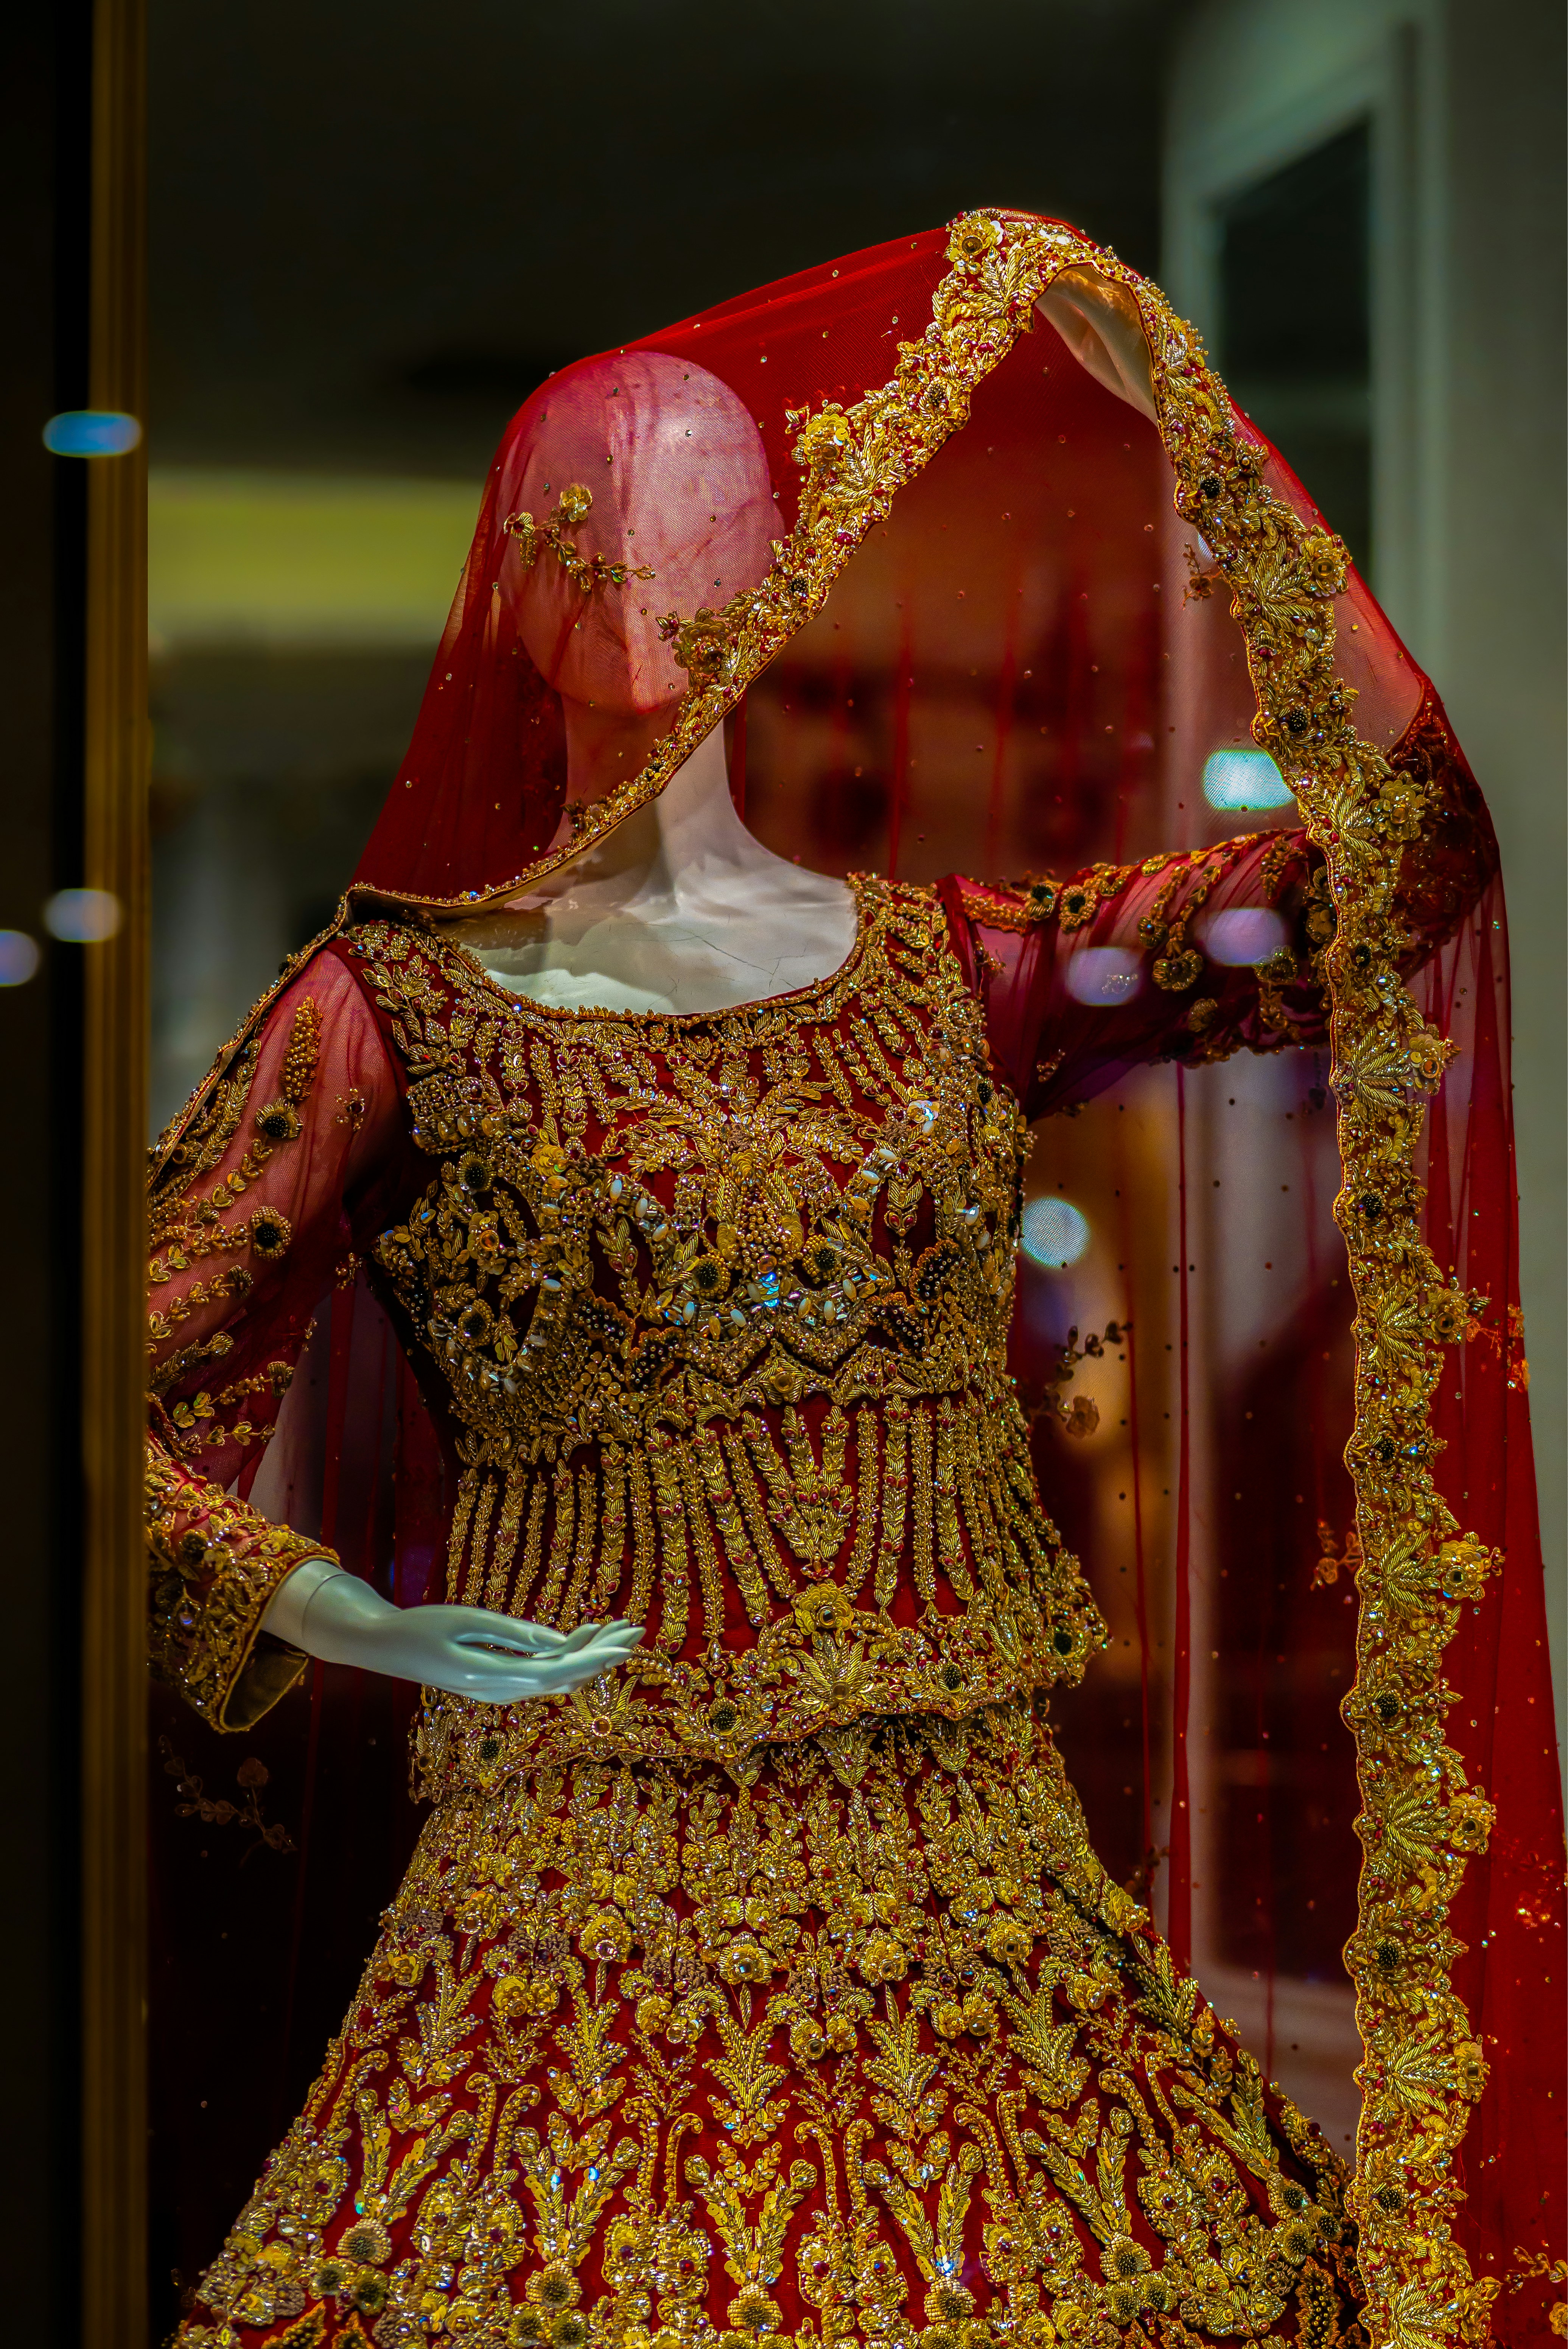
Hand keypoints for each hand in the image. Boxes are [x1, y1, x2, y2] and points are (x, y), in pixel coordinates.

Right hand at [261, 1560, 642, 1700]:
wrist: (385, 1645)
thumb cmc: (422, 1628)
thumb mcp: (469, 1622)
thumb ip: (515, 1635)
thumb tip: (559, 1643)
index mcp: (494, 1678)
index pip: (558, 1672)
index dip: (596, 1658)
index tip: (627, 1644)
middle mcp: (502, 1690)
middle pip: (565, 1676)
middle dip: (603, 1653)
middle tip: (638, 1628)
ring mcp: (499, 1688)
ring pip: (556, 1674)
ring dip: (588, 1653)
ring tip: (621, 1629)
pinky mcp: (496, 1680)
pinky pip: (540, 1671)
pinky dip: (565, 1654)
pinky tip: (583, 1637)